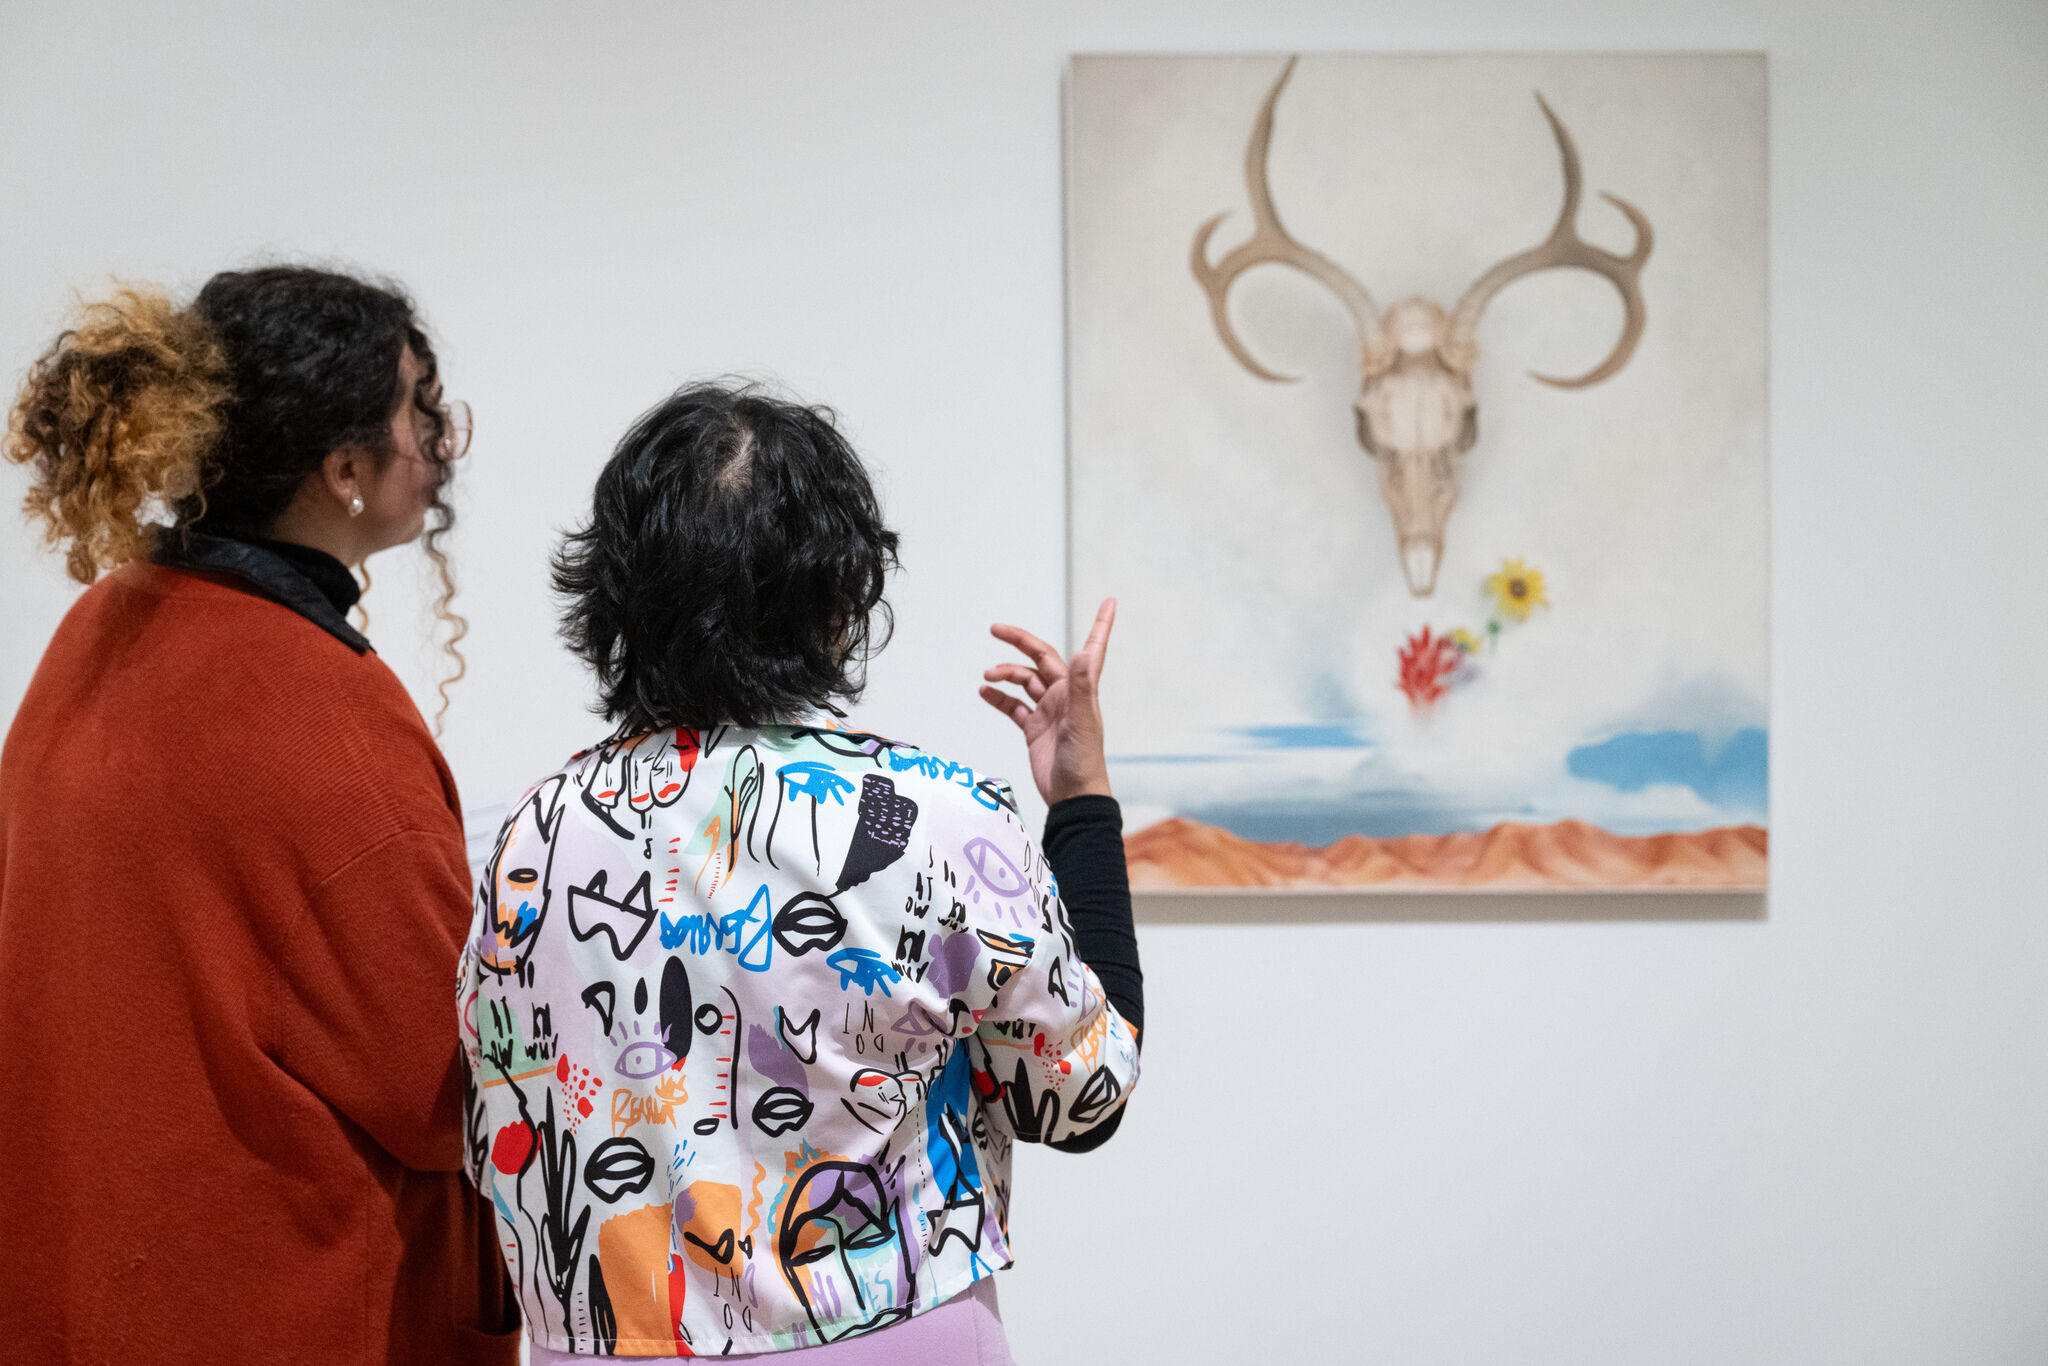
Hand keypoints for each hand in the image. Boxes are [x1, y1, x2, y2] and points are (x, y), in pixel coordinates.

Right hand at [979, 598, 1116, 806]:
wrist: (1072, 796)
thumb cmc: (1083, 760)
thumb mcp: (1082, 720)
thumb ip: (1080, 686)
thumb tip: (1083, 653)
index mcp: (1079, 688)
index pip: (1091, 648)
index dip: (1101, 625)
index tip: (1109, 602)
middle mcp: (1064, 695)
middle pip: (1040, 658)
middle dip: (1019, 642)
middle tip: (995, 629)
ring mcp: (1048, 711)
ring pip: (1023, 681)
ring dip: (1005, 674)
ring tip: (987, 675)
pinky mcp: (1034, 728)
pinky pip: (1013, 706)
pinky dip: (999, 697)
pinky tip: (985, 692)